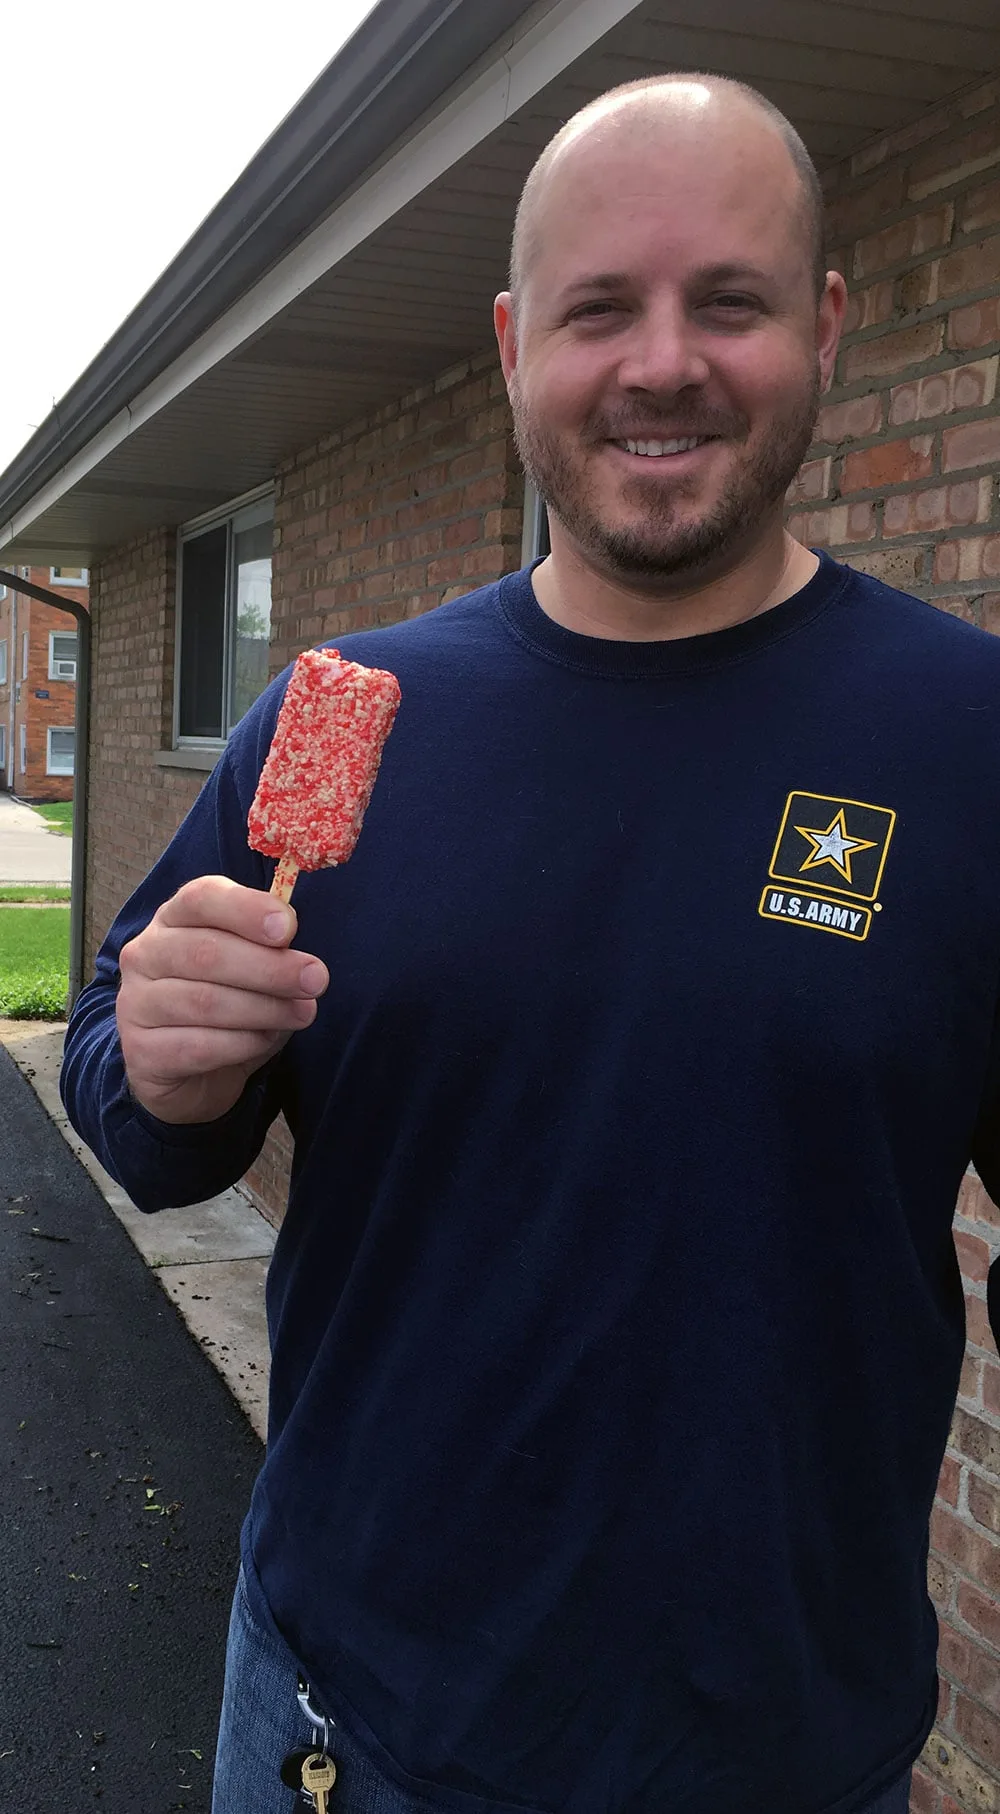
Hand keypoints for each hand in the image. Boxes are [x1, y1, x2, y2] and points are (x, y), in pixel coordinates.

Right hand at [115, 875, 327, 1124]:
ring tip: (303, 1013)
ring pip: (205, 1001)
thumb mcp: (252, 967)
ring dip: (264, 1008)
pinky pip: (199, 1046)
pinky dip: (242, 1044)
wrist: (190, 1074)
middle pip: (207, 952)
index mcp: (174, 918)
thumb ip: (270, 950)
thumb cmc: (228, 1007)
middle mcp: (146, 954)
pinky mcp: (141, 1051)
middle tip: (316, 979)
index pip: (201, 898)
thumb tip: (305, 959)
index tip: (288, 928)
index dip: (246, 909)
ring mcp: (136, 1003)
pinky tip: (266, 1041)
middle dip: (270, 967)